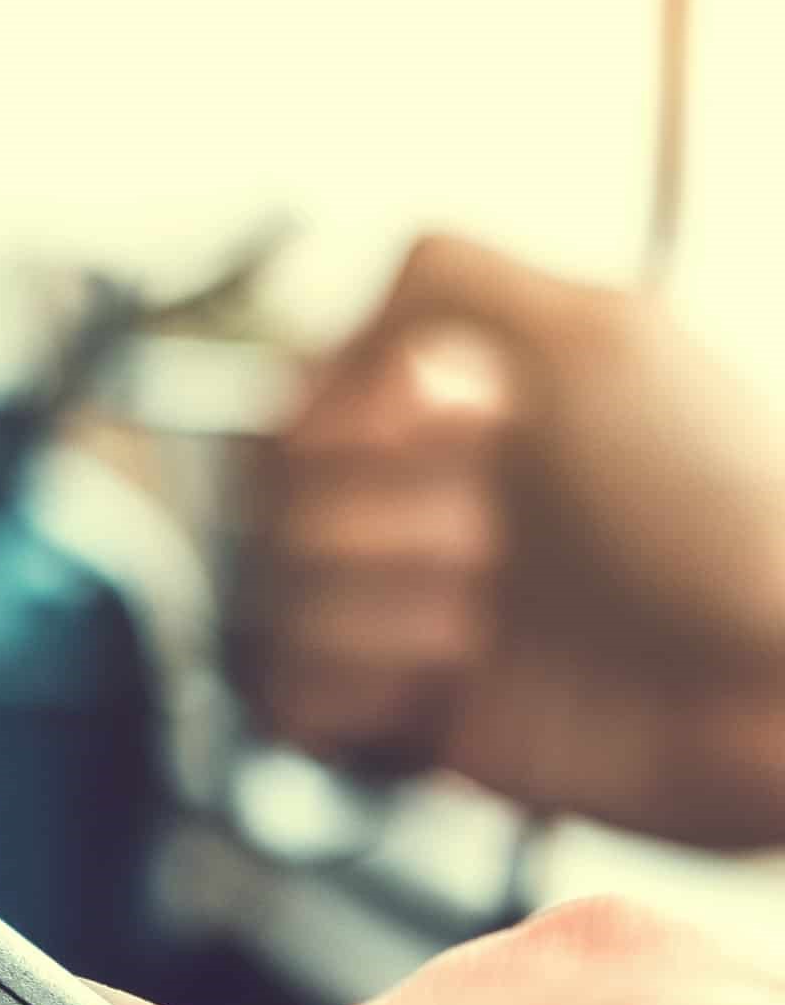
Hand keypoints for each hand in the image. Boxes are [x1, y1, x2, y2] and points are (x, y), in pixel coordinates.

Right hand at [246, 234, 784, 845]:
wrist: (776, 692)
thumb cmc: (714, 508)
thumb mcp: (599, 336)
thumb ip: (447, 283)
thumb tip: (322, 345)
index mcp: (474, 417)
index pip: (303, 401)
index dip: (325, 418)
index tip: (398, 430)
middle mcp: (435, 512)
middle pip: (272, 500)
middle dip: (357, 519)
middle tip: (476, 541)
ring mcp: (418, 618)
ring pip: (270, 598)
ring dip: (361, 609)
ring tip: (468, 629)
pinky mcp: (414, 722)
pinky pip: (287, 700)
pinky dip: (341, 690)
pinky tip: (429, 687)